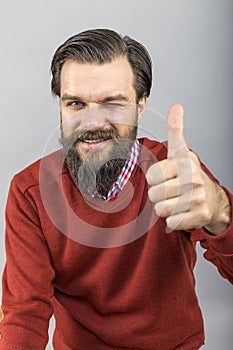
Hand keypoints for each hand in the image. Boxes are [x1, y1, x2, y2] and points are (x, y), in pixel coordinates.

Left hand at [146, 104, 229, 233]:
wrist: (212, 200)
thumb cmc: (190, 175)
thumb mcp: (182, 153)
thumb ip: (176, 132)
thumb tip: (176, 107)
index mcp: (184, 162)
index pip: (152, 175)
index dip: (155, 179)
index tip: (166, 177)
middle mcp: (192, 178)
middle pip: (154, 194)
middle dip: (159, 195)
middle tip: (173, 191)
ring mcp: (197, 198)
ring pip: (160, 209)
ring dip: (166, 208)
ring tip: (178, 201)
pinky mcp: (199, 216)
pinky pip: (170, 222)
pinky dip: (174, 220)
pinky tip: (184, 212)